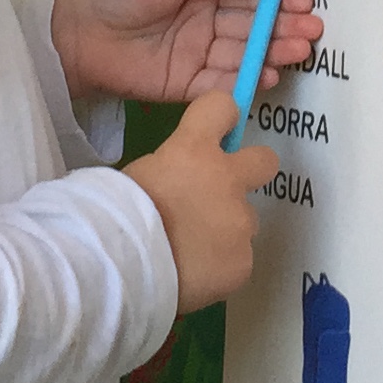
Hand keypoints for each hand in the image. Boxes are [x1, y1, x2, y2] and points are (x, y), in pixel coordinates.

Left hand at [51, 0, 324, 103]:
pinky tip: (269, 76)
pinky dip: (246, 82)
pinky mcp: (185, 85)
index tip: (304, 1)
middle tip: (313, 31)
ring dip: (273, 54)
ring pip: (244, 55)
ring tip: (299, 53)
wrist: (73, 35)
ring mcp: (197, 56)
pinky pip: (221, 84)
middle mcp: (205, 24)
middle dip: (284, 28)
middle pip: (252, 27)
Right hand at [123, 91, 278, 313]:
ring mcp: (240, 222)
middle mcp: (227, 180)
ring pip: (244, 221)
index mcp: (194, 149)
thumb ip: (172, 171)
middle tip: (226, 191)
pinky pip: (236, 259)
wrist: (122, 267)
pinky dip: (219, 266)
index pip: (222, 107)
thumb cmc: (117, 215)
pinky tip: (194, 275)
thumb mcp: (139, 176)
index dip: (221, 116)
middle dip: (252, 171)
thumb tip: (181, 183)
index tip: (216, 130)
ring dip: (225, 231)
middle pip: (265, 160)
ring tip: (193, 252)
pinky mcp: (243, 261)